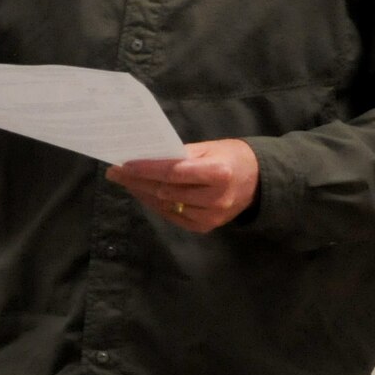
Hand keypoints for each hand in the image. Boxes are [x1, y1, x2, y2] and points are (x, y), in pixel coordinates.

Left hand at [106, 140, 259, 233]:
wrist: (259, 181)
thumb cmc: (231, 156)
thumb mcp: (209, 147)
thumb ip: (180, 154)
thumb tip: (145, 156)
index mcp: (218, 173)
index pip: (173, 172)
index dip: (146, 169)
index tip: (123, 165)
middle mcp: (215, 198)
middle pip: (166, 190)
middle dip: (137, 181)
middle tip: (115, 172)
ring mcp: (211, 217)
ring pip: (166, 205)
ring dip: (142, 193)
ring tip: (125, 181)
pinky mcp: (206, 227)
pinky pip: (173, 215)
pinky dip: (155, 204)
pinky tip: (143, 193)